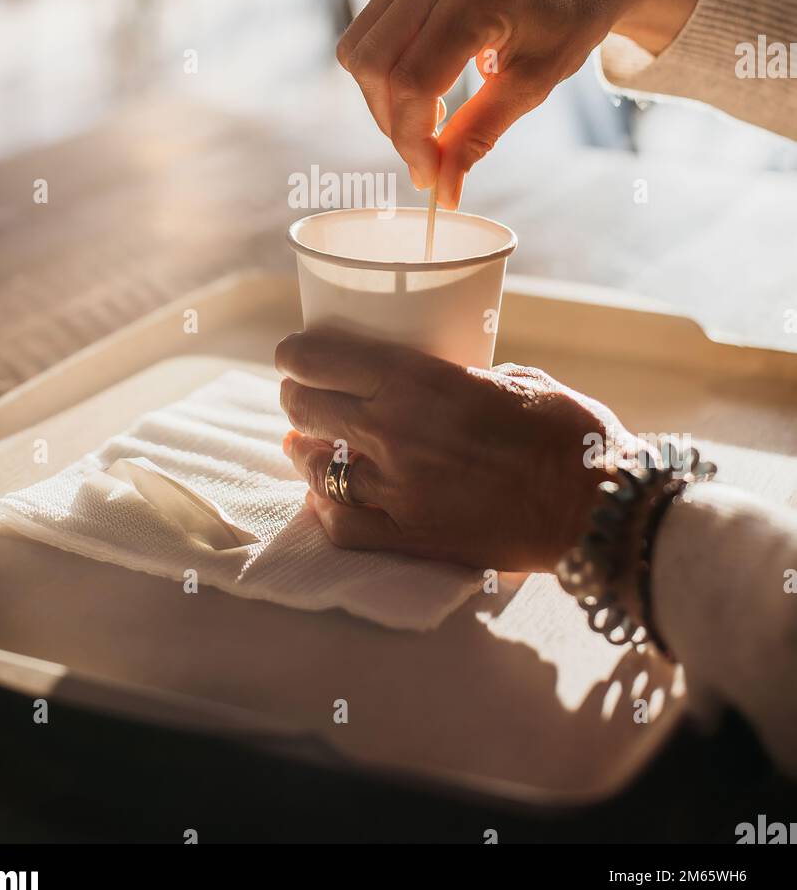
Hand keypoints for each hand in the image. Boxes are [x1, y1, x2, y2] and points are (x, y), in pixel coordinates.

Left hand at [275, 329, 636, 571]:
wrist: (596, 507)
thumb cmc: (570, 432)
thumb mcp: (515, 378)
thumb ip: (464, 377)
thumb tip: (442, 381)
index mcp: (420, 382)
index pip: (325, 359)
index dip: (297, 353)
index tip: (292, 352)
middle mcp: (394, 432)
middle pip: (308, 408)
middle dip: (297, 397)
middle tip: (300, 395)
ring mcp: (397, 490)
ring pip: (316, 467)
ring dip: (305, 451)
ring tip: (302, 444)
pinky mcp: (410, 537)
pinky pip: (341, 524)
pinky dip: (325, 507)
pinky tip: (324, 497)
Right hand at [337, 0, 700, 207]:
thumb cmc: (570, 21)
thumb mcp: (534, 84)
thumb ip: (480, 134)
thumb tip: (442, 191)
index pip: (413, 80)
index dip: (411, 138)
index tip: (430, 175)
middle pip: (374, 65)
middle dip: (391, 122)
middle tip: (425, 153)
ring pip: (359, 48)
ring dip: (380, 98)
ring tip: (427, 116)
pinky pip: (368, 30)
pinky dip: (384, 70)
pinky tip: (424, 82)